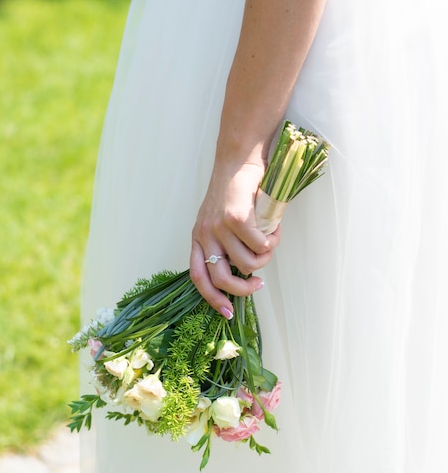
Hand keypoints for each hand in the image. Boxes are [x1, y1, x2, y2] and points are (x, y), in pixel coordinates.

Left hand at [190, 155, 279, 316]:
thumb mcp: (221, 220)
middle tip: (258, 286)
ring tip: (270, 245)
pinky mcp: (235, 218)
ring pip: (246, 263)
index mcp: (198, 238)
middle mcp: (204, 234)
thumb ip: (228, 244)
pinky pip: (258, 245)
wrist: (238, 159)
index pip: (198, 277)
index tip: (227, 312)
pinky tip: (274, 231)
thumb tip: (246, 271)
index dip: (212, 298)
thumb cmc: (234, 191)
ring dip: (264, 259)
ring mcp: (219, 227)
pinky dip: (271, 242)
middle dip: (243, 290)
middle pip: (220, 279)